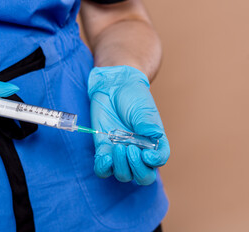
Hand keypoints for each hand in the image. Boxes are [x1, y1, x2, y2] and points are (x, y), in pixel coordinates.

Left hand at [88, 66, 169, 184]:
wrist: (113, 87)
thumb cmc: (132, 96)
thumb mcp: (143, 108)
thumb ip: (148, 124)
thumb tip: (156, 137)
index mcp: (154, 142)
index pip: (159, 160)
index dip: (155, 162)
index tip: (147, 154)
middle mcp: (139, 151)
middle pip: (143, 176)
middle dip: (137, 168)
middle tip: (131, 149)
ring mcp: (121, 153)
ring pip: (124, 175)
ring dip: (121, 166)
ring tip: (118, 146)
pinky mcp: (104, 150)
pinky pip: (103, 169)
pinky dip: (104, 168)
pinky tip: (105, 157)